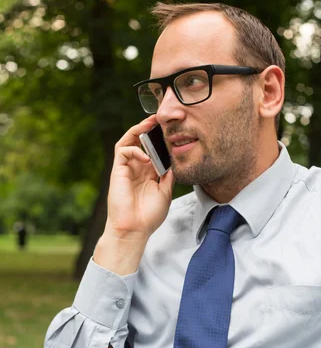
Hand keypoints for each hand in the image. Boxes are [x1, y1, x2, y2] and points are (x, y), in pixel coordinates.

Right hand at [93, 117, 174, 274]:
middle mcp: (136, 168)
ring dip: (138, 130)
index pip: (153, 150)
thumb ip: (169, 176)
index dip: (160, 139)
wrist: (134, 229)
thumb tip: (176, 161)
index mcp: (148, 173)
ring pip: (128, 141)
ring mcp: (126, 169)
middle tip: (160, 118)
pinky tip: (145, 157)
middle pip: (140, 141)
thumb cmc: (148, 216)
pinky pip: (123, 151)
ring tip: (150, 123)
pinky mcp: (117, 171)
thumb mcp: (165, 193)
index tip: (172, 129)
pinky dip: (134, 149)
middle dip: (148, 128)